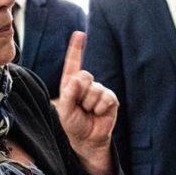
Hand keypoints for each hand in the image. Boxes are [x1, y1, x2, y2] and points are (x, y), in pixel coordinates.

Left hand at [56, 31, 118, 174]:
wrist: (87, 140)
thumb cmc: (73, 124)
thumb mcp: (64, 110)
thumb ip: (69, 93)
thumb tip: (79, 78)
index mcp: (71, 83)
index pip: (74, 64)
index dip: (76, 49)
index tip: (79, 34)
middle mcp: (86, 84)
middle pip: (85, 76)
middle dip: (80, 93)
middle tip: (79, 107)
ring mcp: (99, 91)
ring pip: (95, 89)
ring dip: (89, 104)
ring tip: (88, 112)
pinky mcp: (111, 99)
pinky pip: (106, 98)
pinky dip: (100, 108)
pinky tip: (98, 114)